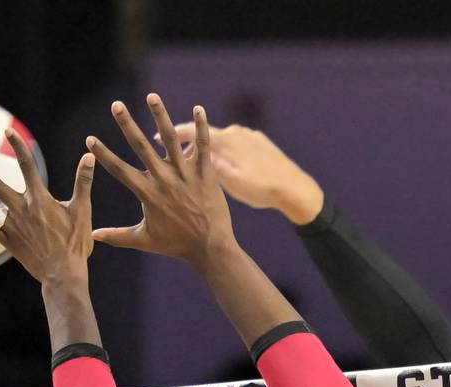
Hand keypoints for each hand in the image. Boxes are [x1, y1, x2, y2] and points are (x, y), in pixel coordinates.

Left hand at [0, 131, 94, 285]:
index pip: (26, 165)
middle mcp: (21, 209)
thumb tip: (89, 156)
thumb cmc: (75, 243)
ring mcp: (12, 226)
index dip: (17, 146)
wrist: (62, 274)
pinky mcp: (8, 242)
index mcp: (39, 199)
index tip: (8, 132)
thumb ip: (83, 182)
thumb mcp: (82, 211)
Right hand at [89, 95, 235, 265]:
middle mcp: (165, 180)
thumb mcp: (144, 241)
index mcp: (147, 193)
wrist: (210, 248)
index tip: (90, 139)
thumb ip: (117, 236)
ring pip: (171, 139)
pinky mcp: (206, 173)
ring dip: (160, 116)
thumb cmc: (176, 245)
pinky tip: (198, 108)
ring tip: (152, 96)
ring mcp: (186, 174)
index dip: (103, 154)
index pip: (119, 169)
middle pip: (141, 146)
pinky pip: (204, 145)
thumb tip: (92, 237)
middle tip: (116, 104)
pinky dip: (201, 126)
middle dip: (127, 124)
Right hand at [169, 121, 322, 225]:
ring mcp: (249, 135)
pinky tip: (223, 159)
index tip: (156, 137)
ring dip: (207, 144)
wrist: (294, 188)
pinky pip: (235, 142)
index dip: (172, 135)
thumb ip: (210, 166)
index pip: (192, 132)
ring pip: (222, 137)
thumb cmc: (261, 189)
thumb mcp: (231, 182)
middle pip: (205, 132)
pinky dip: (225, 149)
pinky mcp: (259, 142)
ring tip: (197, 155)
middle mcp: (237, 133)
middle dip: (187, 139)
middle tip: (170, 145)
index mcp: (227, 141)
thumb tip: (191, 155)